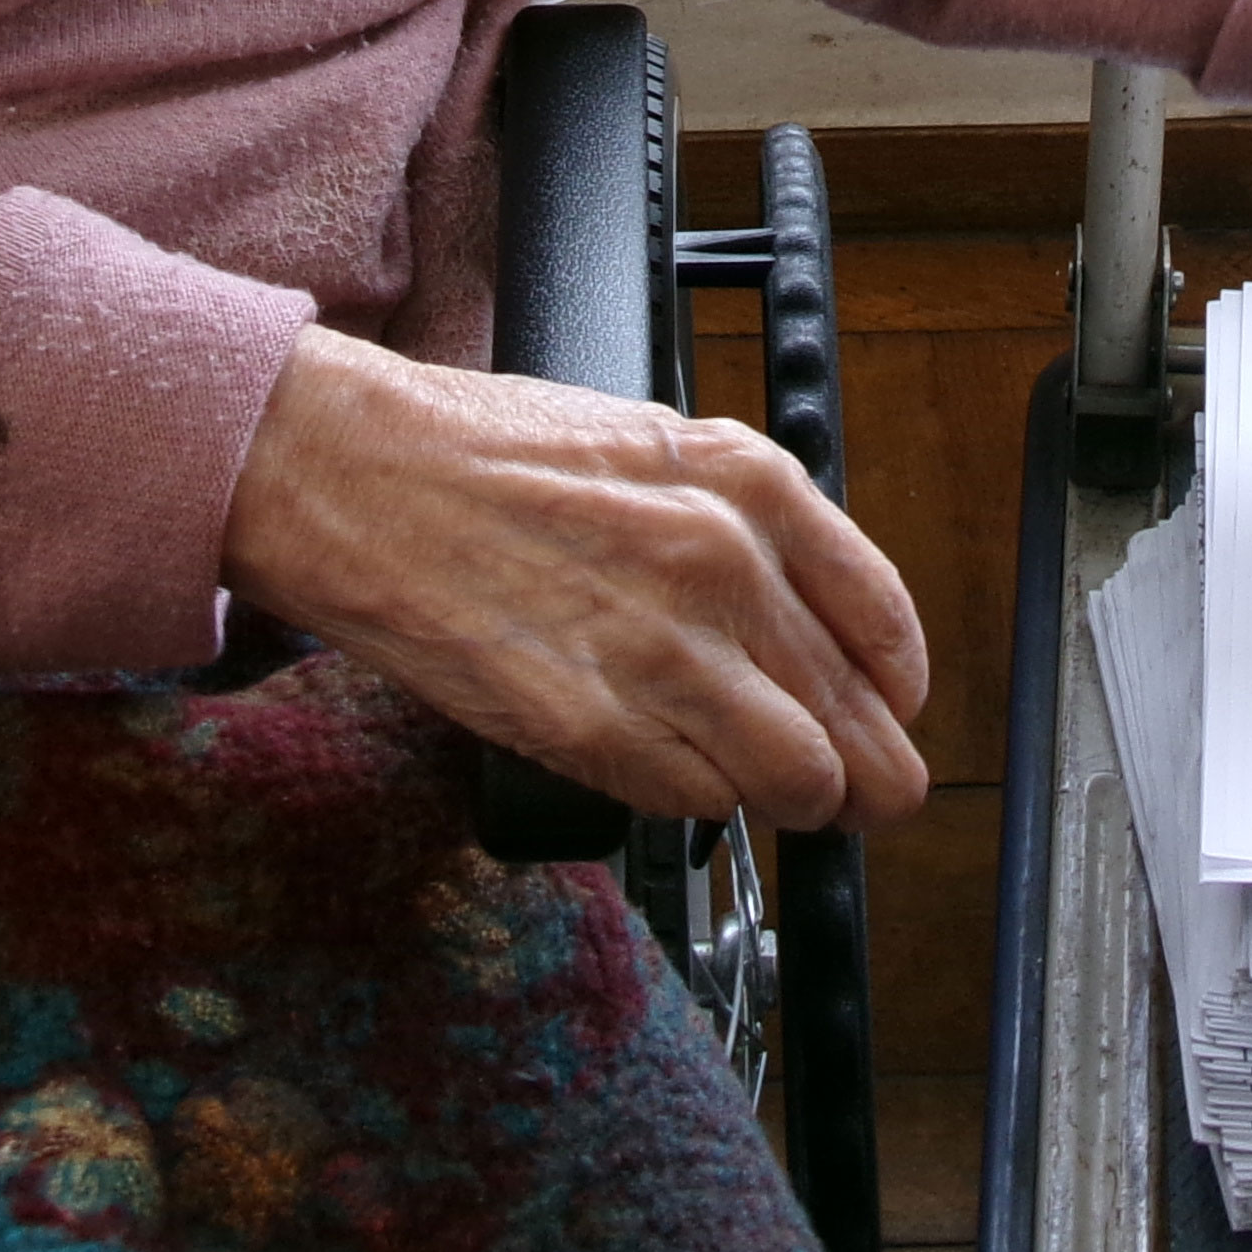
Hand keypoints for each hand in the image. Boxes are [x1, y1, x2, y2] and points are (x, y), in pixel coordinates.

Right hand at [220, 326, 931, 834]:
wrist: (359, 474)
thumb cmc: (486, 456)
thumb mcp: (652, 448)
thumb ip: (741, 530)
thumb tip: (805, 626)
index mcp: (753, 488)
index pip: (885, 630)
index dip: (892, 696)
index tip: (883, 717)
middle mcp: (727, 566)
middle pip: (856, 725)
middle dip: (861, 778)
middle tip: (848, 796)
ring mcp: (664, 651)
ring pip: (798, 783)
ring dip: (786, 804)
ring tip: (754, 791)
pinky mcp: (595, 725)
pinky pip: (695, 802)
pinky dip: (692, 802)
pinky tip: (657, 766)